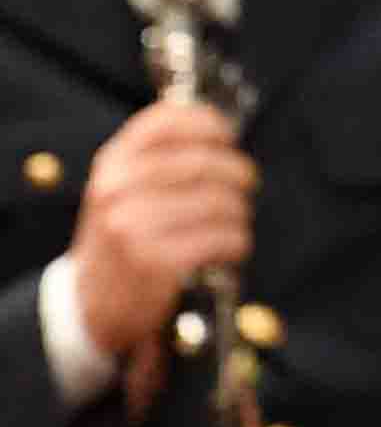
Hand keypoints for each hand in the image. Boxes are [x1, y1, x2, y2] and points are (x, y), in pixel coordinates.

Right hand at [65, 98, 256, 357]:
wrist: (88, 304)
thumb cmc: (120, 240)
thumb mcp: (120, 191)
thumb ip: (156, 159)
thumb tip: (220, 132)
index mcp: (111, 165)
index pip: (165, 122)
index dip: (207, 123)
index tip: (226, 136)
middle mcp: (117, 190)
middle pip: (203, 162)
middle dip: (238, 173)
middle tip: (246, 184)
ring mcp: (132, 226)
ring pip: (219, 202)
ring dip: (239, 213)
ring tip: (234, 221)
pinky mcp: (154, 261)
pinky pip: (221, 238)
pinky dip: (236, 242)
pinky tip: (230, 247)